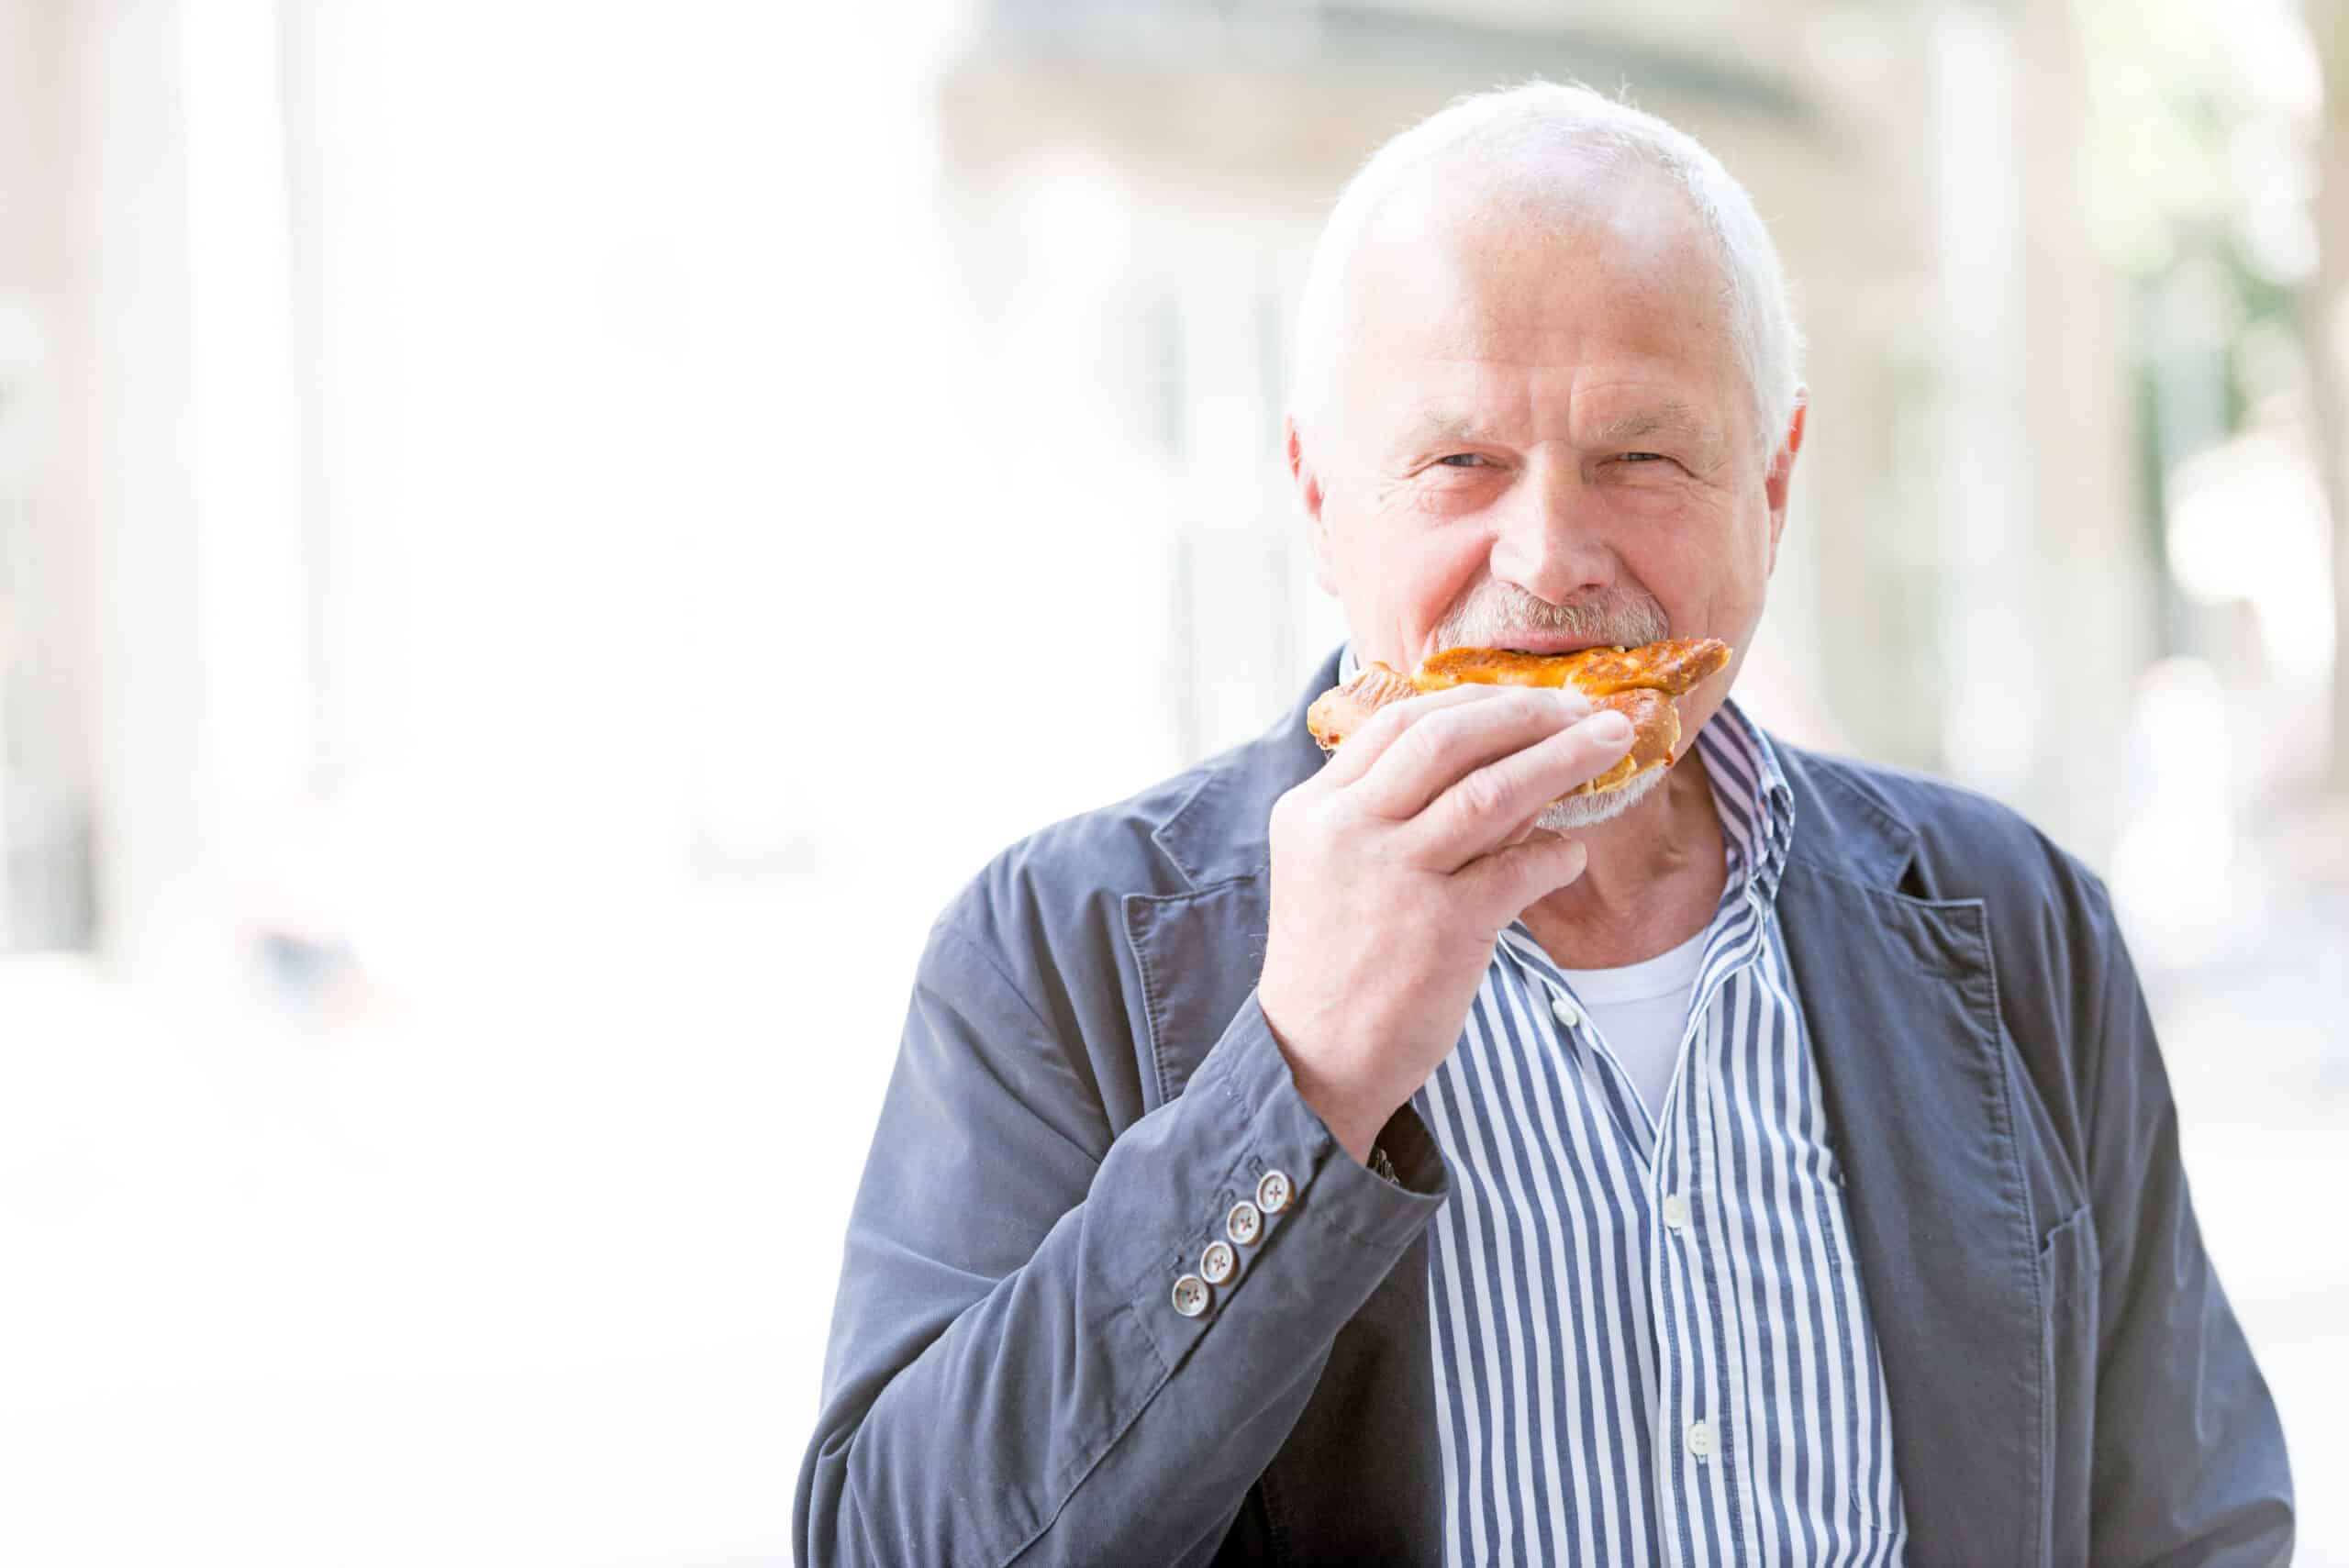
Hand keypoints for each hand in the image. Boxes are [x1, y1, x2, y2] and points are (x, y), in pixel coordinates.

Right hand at [1256, 684, 1635, 1163]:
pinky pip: (1520, 867)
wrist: (1315, 1061)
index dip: (1474, 701)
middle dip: (1527, 713)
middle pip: (1447, 737)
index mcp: (1315, 808)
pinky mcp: (1441, 928)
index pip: (1399, 722)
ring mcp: (1393, 876)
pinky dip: (1556, 852)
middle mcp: (1348, 830)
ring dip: (1563, 757)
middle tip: (1584, 708)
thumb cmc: (1337, 962)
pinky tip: (1570, 855)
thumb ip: (1395, 814)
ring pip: (1492, 790)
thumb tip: (1500, 764)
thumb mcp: (1337, 869)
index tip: (1526, 700)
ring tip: (1611, 741)